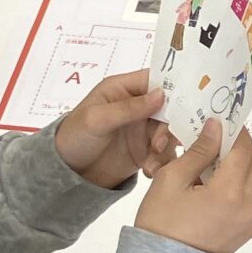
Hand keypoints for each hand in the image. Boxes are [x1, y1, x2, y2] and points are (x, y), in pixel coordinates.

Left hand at [52, 71, 171, 189]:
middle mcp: (137, 105)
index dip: (172, 87)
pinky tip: (150, 170)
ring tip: (151, 162)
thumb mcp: (97, 119)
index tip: (185, 102)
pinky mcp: (146, 149)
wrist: (66, 173)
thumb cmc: (74, 137)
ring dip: (166, 146)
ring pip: (170, 130)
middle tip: (159, 144)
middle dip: (169, 125)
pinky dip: (161, 161)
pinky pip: (164, 151)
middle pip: (169, 107)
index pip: (156, 79)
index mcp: (124, 88)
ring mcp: (143, 127)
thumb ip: (129, 108)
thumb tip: (161, 94)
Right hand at [134, 121, 251, 252]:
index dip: (233, 130)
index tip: (220, 119)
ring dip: (238, 163)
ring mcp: (251, 220)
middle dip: (238, 145)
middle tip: (214, 138)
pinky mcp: (247, 229)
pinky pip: (249, 196)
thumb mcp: (172, 180)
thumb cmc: (161, 224)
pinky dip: (236, 183)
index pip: (242, 148)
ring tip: (208, 161)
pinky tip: (211, 183)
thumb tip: (215, 127)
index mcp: (230, 193)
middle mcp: (249, 206)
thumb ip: (198, 151)